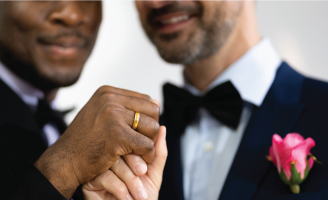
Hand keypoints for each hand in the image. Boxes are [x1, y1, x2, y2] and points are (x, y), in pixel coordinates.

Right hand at [34, 86, 159, 198]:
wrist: (65, 161)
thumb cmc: (84, 139)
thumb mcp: (102, 114)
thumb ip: (125, 107)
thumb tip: (157, 101)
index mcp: (108, 92)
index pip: (146, 100)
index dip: (147, 117)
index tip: (139, 131)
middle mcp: (111, 99)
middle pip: (153, 110)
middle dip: (151, 128)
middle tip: (142, 141)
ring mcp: (113, 116)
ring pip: (153, 127)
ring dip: (150, 142)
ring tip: (140, 151)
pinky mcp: (117, 135)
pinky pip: (147, 145)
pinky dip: (148, 155)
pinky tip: (140, 160)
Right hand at [82, 126, 166, 199]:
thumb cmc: (143, 197)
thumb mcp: (154, 173)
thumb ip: (158, 152)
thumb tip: (162, 129)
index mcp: (124, 153)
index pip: (130, 141)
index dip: (140, 152)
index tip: (146, 168)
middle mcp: (110, 157)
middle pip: (120, 149)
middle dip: (135, 165)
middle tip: (142, 177)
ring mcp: (99, 168)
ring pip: (113, 162)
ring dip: (129, 180)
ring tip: (138, 194)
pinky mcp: (90, 181)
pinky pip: (103, 176)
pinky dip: (119, 188)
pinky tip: (125, 197)